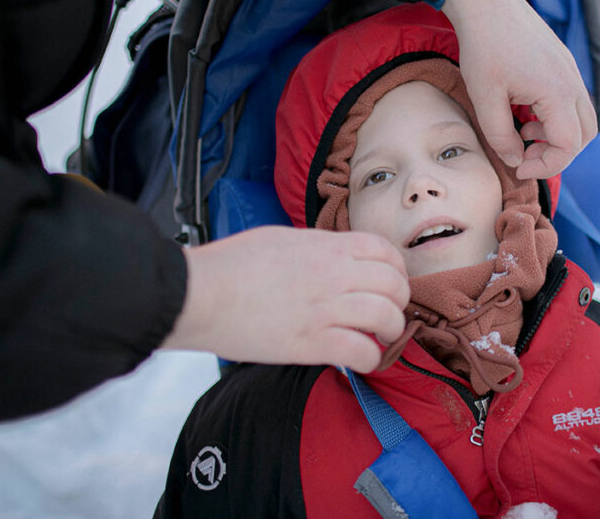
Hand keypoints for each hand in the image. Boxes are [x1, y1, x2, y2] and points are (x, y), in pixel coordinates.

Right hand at [160, 226, 409, 372]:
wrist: (200, 293)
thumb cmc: (231, 264)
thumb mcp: (282, 239)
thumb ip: (315, 248)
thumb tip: (333, 258)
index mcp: (326, 246)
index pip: (385, 251)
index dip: (396, 269)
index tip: (390, 283)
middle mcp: (333, 273)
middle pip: (393, 284)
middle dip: (398, 301)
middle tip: (388, 314)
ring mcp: (324, 308)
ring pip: (385, 317)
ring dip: (390, 330)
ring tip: (380, 338)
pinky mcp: (310, 342)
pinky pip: (361, 351)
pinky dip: (370, 359)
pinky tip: (362, 360)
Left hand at [441, 0, 597, 178]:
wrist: (486, 1)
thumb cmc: (483, 46)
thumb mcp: (485, 98)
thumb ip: (501, 136)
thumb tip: (515, 161)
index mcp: (558, 92)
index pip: (569, 146)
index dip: (546, 166)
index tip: (518, 167)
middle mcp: (572, 82)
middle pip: (584, 135)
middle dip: (556, 153)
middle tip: (524, 155)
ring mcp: (570, 71)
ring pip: (581, 118)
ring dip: (556, 134)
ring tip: (521, 131)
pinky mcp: (562, 64)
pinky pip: (570, 101)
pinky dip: (554, 116)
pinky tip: (523, 111)